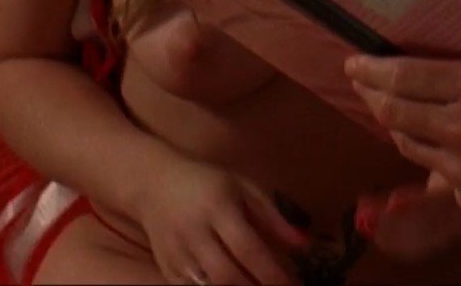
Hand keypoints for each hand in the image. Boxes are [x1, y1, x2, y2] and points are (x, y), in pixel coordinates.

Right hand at [129, 154, 309, 284]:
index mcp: (218, 208)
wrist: (155, 184)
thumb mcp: (244, 189)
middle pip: (226, 274)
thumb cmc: (208, 184)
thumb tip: (305, 245)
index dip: (272, 272)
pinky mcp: (166, 266)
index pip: (249, 249)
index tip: (294, 284)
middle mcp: (195, 232)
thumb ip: (275, 217)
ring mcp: (177, 252)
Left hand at [345, 55, 460, 246]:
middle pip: (394, 110)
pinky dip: (443, 165)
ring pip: (410, 145)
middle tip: (361, 87)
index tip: (354, 65)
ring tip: (396, 118)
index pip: (408, 75)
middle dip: (372, 96)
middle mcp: (460, 123)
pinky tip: (454, 159)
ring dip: (401, 130)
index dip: (373, 70)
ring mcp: (459, 165)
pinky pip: (442, 178)